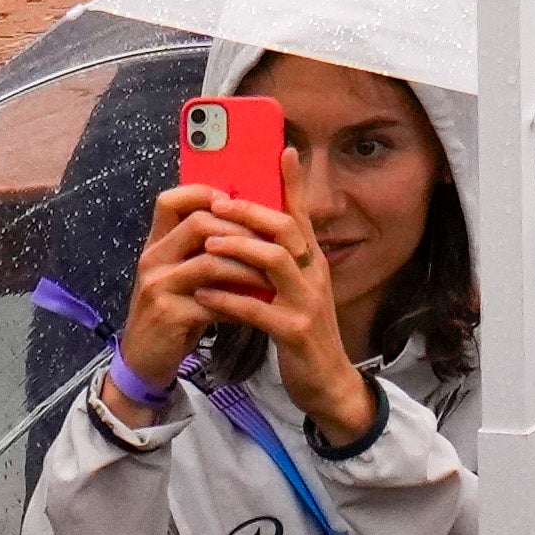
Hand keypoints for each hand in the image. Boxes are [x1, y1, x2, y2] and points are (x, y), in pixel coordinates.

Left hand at [126, 180, 371, 449]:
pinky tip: (205, 295)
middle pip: (286, 230)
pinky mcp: (295, 332)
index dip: (293, 183)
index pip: (302, 215)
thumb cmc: (303, 334)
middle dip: (251, 212)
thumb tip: (253, 234)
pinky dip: (230, 299)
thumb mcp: (296, 292)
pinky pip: (259, 309)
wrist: (328, 384)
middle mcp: (314, 275)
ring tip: (208, 242)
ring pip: (275, 262)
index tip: (283, 151)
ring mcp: (307, 303)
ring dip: (239, 248)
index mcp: (313, 262)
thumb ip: (279, 264)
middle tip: (217, 203)